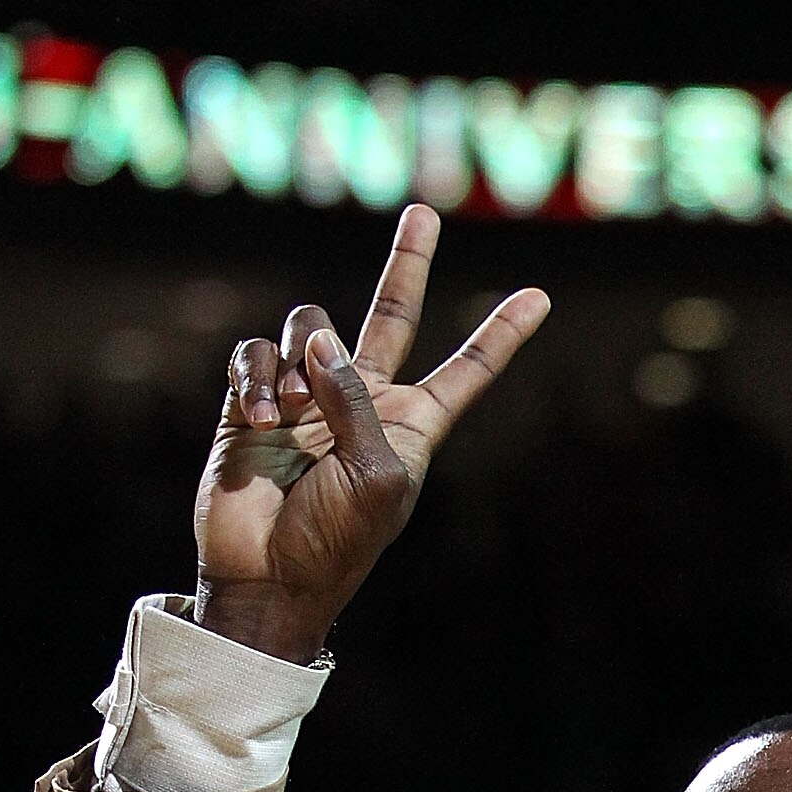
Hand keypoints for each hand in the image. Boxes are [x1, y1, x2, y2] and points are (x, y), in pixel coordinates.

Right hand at [194, 204, 548, 661]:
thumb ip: (358, 400)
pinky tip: (263, 418)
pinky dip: (257, 377)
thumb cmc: (335, 541)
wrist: (268, 577)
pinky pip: (255, 354)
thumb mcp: (375, 476)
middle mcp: (362, 403)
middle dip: (408, 265)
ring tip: (293, 413)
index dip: (500, 335)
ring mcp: (306, 398)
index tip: (539, 298)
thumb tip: (321, 341)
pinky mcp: (252, 401)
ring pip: (309, 327)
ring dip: (300, 361)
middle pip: (392, 317)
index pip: (466, 372)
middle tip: (425, 214)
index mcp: (411, 426)